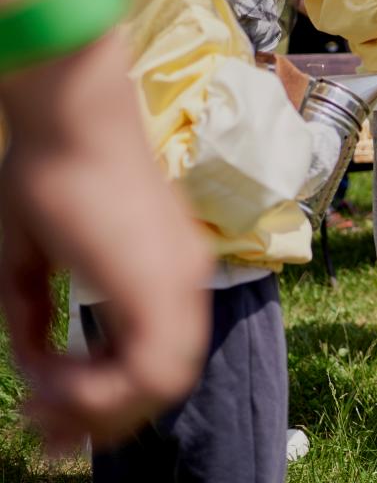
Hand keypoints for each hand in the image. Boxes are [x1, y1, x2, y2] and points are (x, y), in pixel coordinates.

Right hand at [0, 35, 211, 452]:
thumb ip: (34, 316)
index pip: (155, 358)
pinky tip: (49, 375)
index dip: (105, 396)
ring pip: (163, 385)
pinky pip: (150, 371)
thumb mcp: (28, 261)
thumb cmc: (45, 172)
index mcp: (164, 273)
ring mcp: (182, 282)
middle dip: (100, 415)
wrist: (71, 117)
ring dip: (97, 405)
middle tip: (39, 422)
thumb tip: (35, 365)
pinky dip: (99, 389)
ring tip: (40, 396)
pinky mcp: (166, 283)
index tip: (47, 404)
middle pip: (164, 382)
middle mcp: (185, 282)